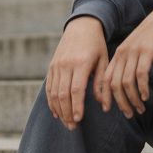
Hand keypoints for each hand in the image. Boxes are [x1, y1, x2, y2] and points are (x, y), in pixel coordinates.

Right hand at [46, 16, 108, 130]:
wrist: (81, 26)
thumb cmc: (96, 45)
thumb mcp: (104, 61)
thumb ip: (102, 83)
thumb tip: (103, 104)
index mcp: (81, 63)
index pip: (76, 89)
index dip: (77, 106)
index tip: (79, 119)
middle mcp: (66, 65)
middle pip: (63, 94)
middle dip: (67, 112)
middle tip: (73, 127)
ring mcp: (56, 65)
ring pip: (54, 92)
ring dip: (59, 110)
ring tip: (66, 122)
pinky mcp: (51, 66)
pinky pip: (49, 87)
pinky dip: (51, 101)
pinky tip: (56, 112)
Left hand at [100, 5, 152, 119]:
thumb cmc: (151, 39)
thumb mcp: (135, 52)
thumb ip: (129, 66)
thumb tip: (126, 87)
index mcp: (118, 55)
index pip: (106, 79)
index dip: (106, 95)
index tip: (108, 109)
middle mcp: (123, 54)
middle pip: (115, 83)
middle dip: (121, 102)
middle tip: (129, 114)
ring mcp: (134, 52)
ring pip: (127, 81)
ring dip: (133, 99)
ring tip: (140, 109)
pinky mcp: (147, 52)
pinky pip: (141, 74)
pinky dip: (142, 88)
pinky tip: (145, 96)